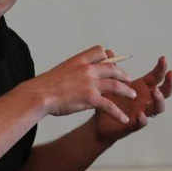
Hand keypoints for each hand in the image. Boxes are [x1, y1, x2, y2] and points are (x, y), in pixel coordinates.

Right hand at [22, 46, 136, 121]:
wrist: (39, 95)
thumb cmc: (44, 86)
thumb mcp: (60, 70)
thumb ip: (72, 70)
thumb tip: (74, 73)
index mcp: (79, 61)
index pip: (100, 51)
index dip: (108, 56)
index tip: (111, 62)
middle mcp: (88, 70)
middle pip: (112, 68)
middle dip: (122, 74)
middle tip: (127, 79)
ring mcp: (91, 84)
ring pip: (116, 85)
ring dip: (126, 91)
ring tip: (132, 95)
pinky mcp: (91, 99)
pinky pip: (110, 106)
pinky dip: (119, 113)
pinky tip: (124, 119)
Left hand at [93, 55, 171, 142]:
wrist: (99, 122)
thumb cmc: (108, 101)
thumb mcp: (109, 83)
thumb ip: (111, 68)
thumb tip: (108, 51)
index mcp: (142, 88)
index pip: (156, 77)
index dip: (161, 68)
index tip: (163, 58)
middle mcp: (146, 100)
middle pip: (165, 91)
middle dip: (169, 83)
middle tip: (170, 74)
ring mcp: (143, 112)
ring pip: (158, 107)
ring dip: (159, 99)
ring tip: (154, 91)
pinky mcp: (134, 124)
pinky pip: (142, 122)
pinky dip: (143, 118)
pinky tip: (141, 114)